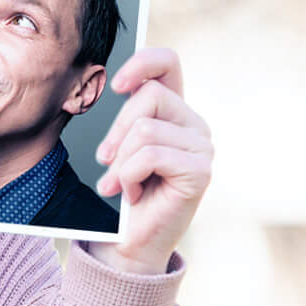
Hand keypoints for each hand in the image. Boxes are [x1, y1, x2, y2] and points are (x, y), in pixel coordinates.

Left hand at [90, 48, 210, 274]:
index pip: (168, 63)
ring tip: (119, 185)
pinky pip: (150, 156)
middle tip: (104, 160)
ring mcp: (202, 147)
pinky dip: (129, 177)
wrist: (129, 243)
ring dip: (121, 162)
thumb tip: (116, 86)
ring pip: (145, 129)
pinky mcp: (200, 171)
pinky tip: (132, 195)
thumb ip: (125, 118)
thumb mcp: (119, 148)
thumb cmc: (122, 194)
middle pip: (149, 97)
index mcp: (174, 112)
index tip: (117, 84)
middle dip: (116, 130)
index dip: (143, 62)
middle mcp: (194, 125)